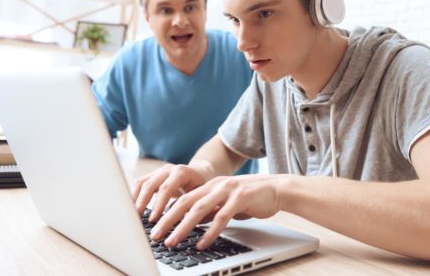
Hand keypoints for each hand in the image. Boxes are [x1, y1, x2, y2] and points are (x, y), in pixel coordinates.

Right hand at [131, 163, 209, 221]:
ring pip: (142, 183)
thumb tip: (183, 222)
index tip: (153, 219)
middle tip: (139, 221)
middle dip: (143, 204)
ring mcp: (159, 171)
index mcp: (182, 172)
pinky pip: (139, 184)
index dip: (158, 204)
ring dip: (136, 200)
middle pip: (151, 185)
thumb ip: (192, 205)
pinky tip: (132, 209)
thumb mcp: (201, 195)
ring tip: (133, 217)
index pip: (166, 188)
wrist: (201, 173)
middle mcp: (168, 169)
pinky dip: (133, 196)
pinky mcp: (153, 176)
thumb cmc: (202, 187)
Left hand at [150, 174, 283, 249]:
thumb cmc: (251, 197)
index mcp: (209, 185)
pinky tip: (201, 243)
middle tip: (155, 236)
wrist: (277, 188)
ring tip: (172, 241)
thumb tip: (193, 223)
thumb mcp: (225, 201)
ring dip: (183, 227)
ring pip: (199, 209)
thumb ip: (210, 209)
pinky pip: (221, 217)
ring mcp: (227, 190)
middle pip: (185, 202)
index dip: (165, 212)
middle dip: (167, 220)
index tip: (152, 226)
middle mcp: (215, 185)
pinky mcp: (240, 198)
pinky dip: (209, 232)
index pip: (181, 198)